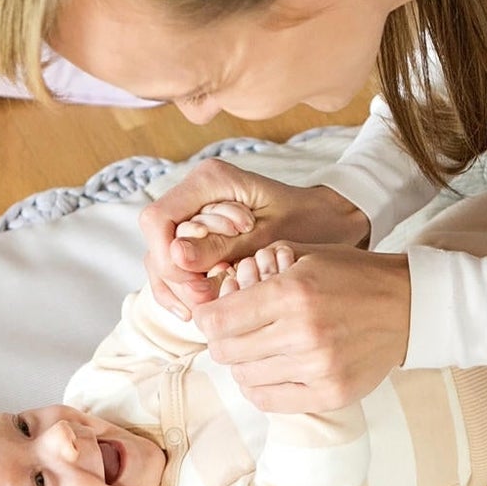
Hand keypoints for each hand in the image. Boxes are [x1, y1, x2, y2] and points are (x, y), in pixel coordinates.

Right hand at [139, 159, 369, 319]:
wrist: (329, 218)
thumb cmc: (307, 221)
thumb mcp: (268, 236)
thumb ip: (222, 246)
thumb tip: (175, 257)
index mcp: (210, 180)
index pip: (158, 220)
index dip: (168, 258)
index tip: (200, 284)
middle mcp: (195, 191)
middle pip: (157, 241)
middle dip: (178, 276)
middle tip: (209, 298)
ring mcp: (194, 212)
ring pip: (161, 255)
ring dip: (181, 285)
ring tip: (210, 302)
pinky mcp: (199, 232)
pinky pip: (176, 263)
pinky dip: (184, 286)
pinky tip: (200, 305)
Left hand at [194, 244, 410, 412]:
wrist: (406, 306)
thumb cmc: (351, 276)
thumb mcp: (304, 257)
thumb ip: (256, 270)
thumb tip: (214, 293)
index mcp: (292, 292)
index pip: (217, 320)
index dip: (207, 317)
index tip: (212, 314)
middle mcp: (304, 333)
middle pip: (226, 351)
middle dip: (221, 339)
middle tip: (234, 331)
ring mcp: (319, 368)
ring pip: (244, 377)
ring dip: (242, 363)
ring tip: (256, 348)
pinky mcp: (331, 394)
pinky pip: (269, 400)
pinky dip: (259, 386)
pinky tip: (268, 370)